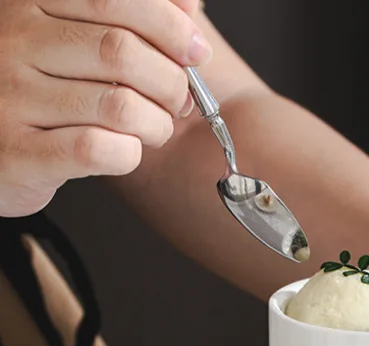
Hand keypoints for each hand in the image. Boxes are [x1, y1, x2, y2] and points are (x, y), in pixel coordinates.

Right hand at [0, 0, 211, 216]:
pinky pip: (97, 150)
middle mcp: (14, 40)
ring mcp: (13, 96)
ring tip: (155, 128)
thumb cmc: (45, 89)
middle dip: (170, 81)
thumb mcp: (78, 38)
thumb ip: (129, 16)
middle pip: (121, 52)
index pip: (114, 0)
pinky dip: (129, 153)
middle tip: (178, 100)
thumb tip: (188, 5)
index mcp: (31, 2)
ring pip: (118, 105)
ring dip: (156, 123)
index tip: (196, 52)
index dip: (170, 26)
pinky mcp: (21, 151)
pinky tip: (126, 150)